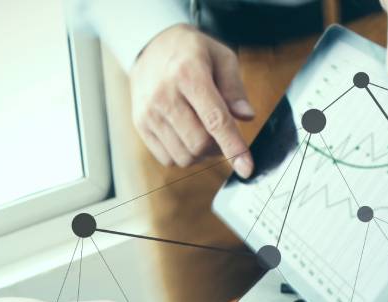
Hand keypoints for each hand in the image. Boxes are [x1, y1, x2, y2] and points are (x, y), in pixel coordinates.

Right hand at [130, 24, 255, 176]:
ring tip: (203, 132)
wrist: (151, 47)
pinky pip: (168, 159)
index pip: (215, 120)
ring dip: (201, 154)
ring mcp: (149, 112)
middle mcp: (164, 95)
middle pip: (199, 144)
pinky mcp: (140, 125)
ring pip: (184, 157)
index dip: (233, 147)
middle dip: (218, 147)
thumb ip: (235, 88)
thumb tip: (246, 117)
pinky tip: (186, 134)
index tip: (246, 169)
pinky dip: (184, 154)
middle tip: (222, 134)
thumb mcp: (221, 57)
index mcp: (188, 73)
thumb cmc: (193, 53)